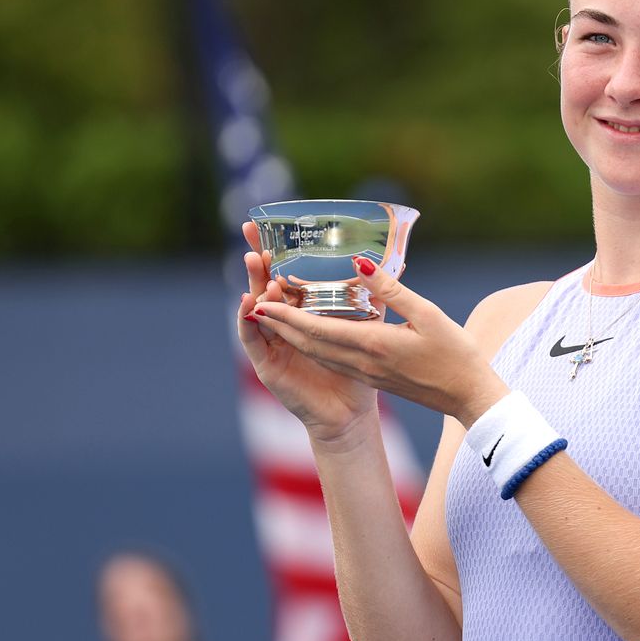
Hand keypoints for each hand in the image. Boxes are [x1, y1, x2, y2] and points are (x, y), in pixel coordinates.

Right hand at [237, 222, 379, 443]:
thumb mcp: (370, 327)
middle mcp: (285, 325)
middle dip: (257, 259)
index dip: (277, 252)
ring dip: (254, 283)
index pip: (287, 275)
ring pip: (258, 308)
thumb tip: (391, 263)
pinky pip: (252, 339)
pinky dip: (248, 320)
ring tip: (255, 261)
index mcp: (306, 313)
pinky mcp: (266, 365)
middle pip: (265, 285)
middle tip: (249, 232)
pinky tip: (249, 302)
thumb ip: (375, 296)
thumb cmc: (360, 372)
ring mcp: (272, 343)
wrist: (350, 415)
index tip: (269, 225)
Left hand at [244, 249, 509, 427]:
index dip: (286, 316)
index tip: (261, 301)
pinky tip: (311, 334)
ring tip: (274, 315)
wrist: (468, 396)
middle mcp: (362, 362)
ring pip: (319, 352)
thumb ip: (390, 290)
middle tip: (256, 303)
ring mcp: (366, 373)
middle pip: (310, 342)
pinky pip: (334, 359)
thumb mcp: (428, 314)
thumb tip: (360, 263)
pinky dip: (314, 344)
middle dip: (280, 324)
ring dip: (293, 335)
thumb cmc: (455, 354)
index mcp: (373, 345)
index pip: (318, 329)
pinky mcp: (373, 378)